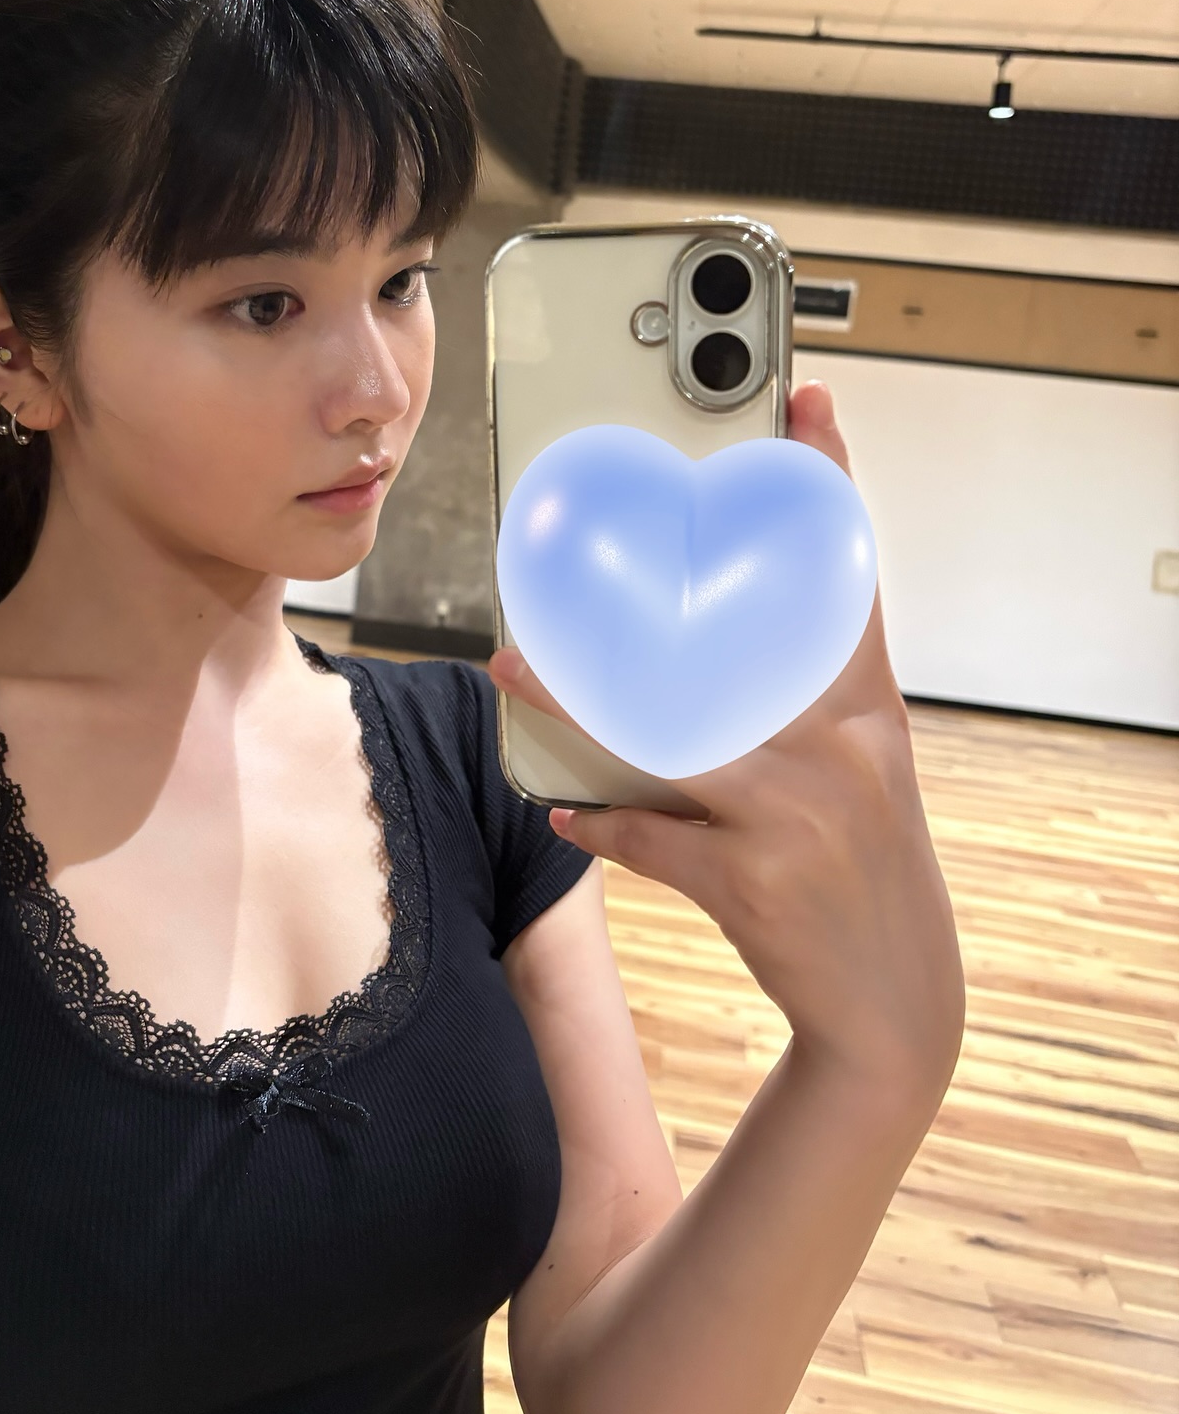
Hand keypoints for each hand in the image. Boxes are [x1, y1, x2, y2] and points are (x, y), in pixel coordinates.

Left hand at [488, 379, 964, 1101]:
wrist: (898, 1010)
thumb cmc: (866, 876)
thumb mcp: (861, 780)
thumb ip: (798, 712)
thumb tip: (690, 661)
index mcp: (867, 717)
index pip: (848, 583)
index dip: (829, 489)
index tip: (808, 403)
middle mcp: (841, 753)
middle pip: (727, 648)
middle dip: (646, 603)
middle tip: (565, 558)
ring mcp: (799, 817)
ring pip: (667, 739)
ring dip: (578, 706)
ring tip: (514, 667)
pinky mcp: (756, 882)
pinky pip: (656, 837)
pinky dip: (606, 821)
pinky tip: (565, 807)